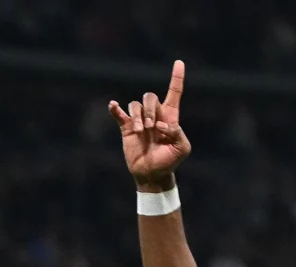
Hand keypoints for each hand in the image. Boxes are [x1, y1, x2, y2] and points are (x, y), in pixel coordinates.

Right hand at [109, 61, 190, 189]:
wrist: (152, 174)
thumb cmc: (169, 161)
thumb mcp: (182, 148)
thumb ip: (178, 133)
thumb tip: (162, 124)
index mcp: (170, 116)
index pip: (174, 92)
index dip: (177, 78)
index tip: (179, 63)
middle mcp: (154, 114)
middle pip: (150, 97)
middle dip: (150, 110)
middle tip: (151, 128)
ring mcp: (139, 120)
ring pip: (135, 105)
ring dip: (138, 116)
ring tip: (140, 131)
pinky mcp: (127, 128)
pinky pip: (119, 114)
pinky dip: (115, 109)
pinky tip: (113, 106)